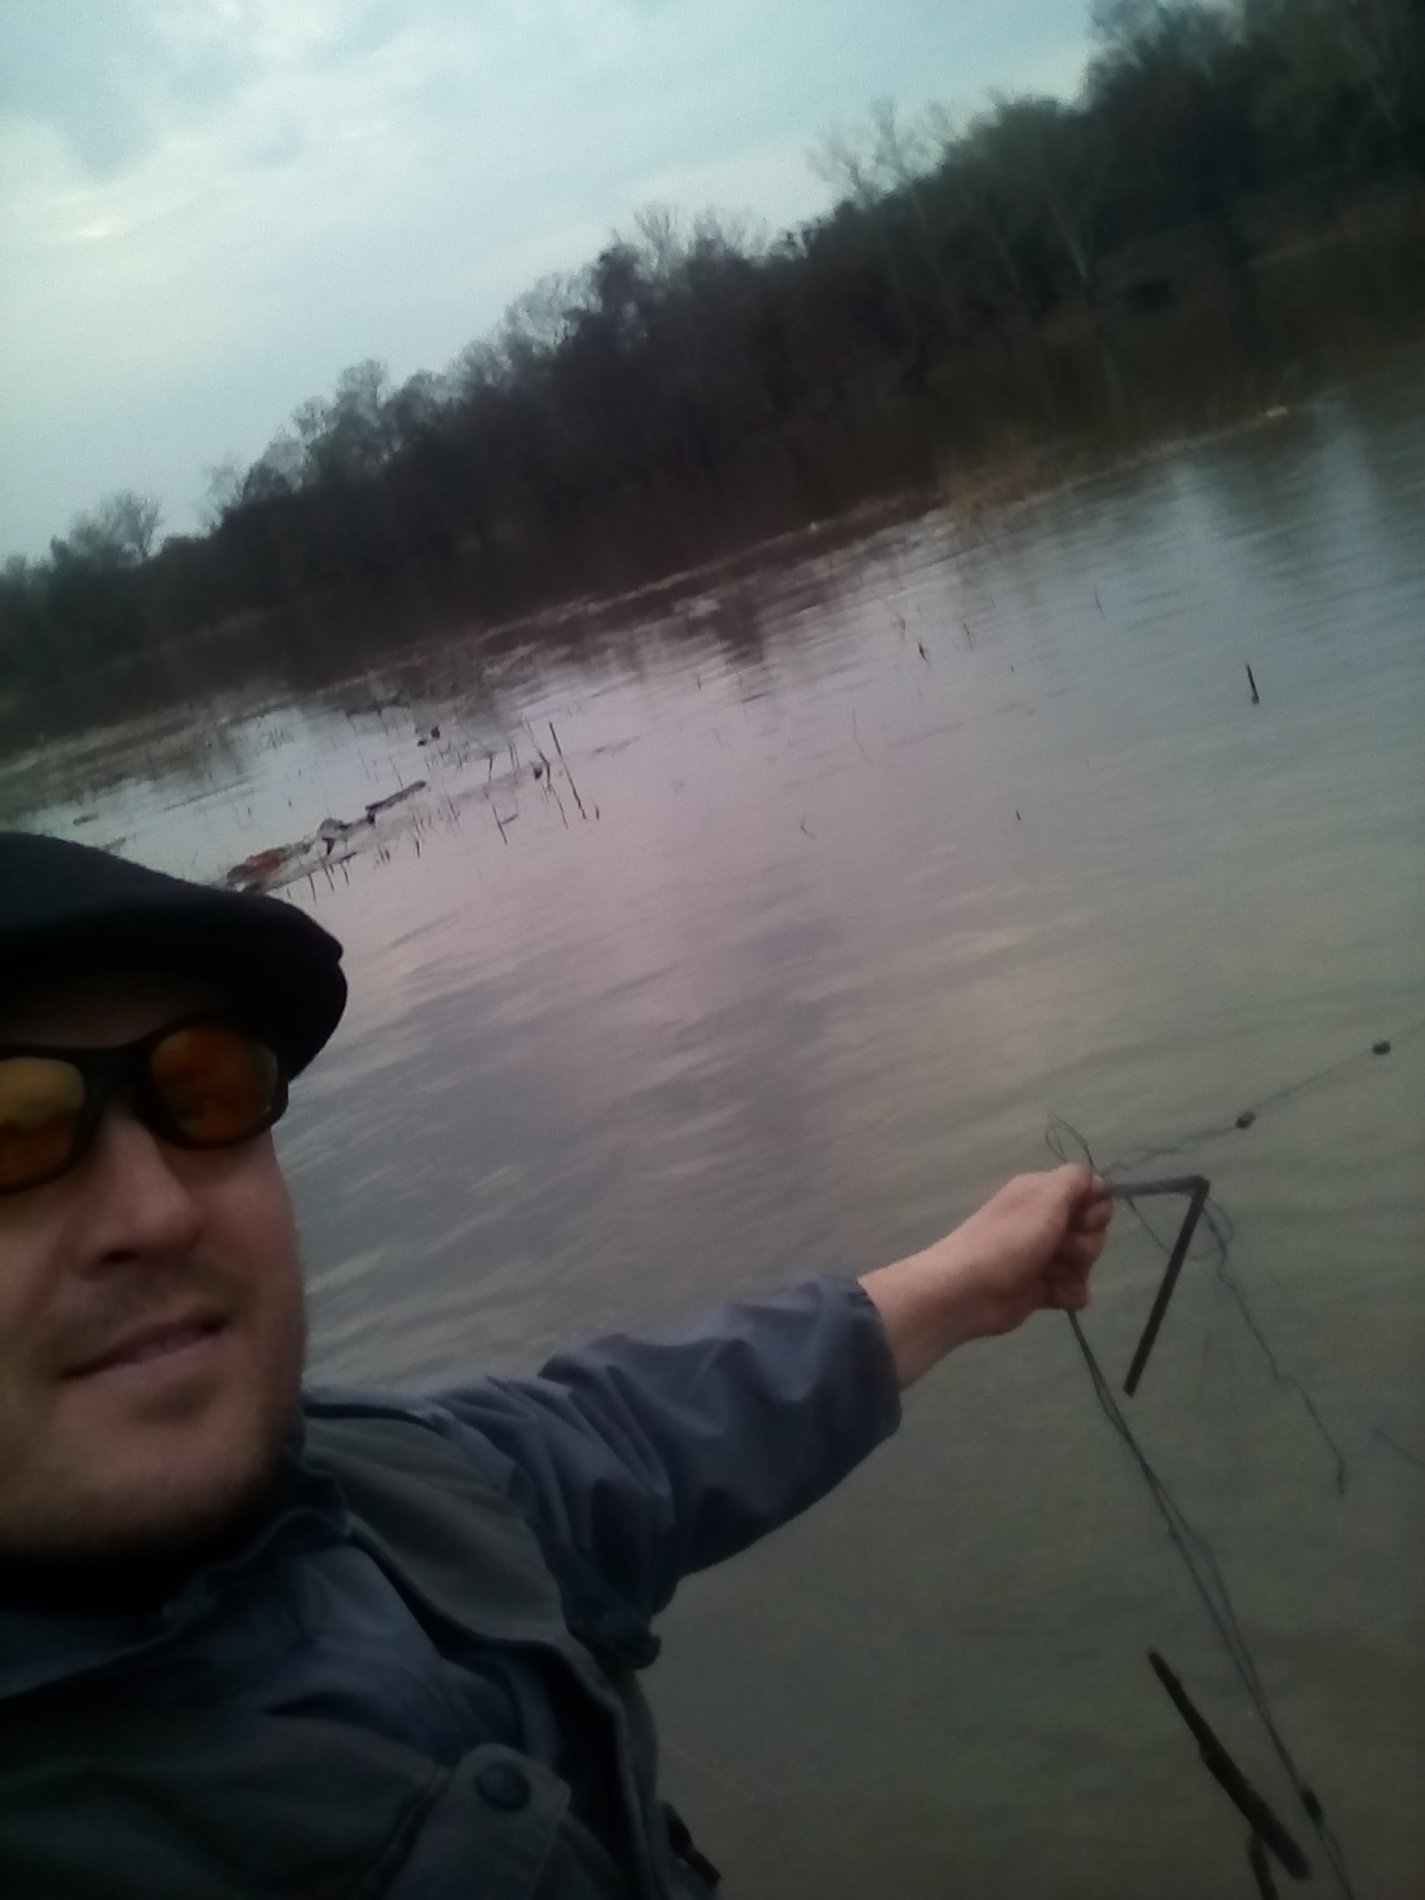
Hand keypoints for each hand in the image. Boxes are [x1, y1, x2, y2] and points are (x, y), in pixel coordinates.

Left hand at [927, 1165, 1112, 1336]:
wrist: (969, 1290)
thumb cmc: (1009, 1239)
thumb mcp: (1046, 1197)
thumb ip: (1076, 1180)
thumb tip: (1098, 1181)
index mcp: (1042, 1194)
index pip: (1090, 1193)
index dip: (1095, 1209)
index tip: (1082, 1219)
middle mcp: (1043, 1221)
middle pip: (1092, 1230)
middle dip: (1085, 1243)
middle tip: (1062, 1248)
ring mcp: (1043, 1256)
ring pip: (1085, 1262)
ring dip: (1075, 1270)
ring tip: (1051, 1274)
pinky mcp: (1042, 1288)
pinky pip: (1074, 1288)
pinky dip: (1068, 1293)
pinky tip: (1053, 1295)